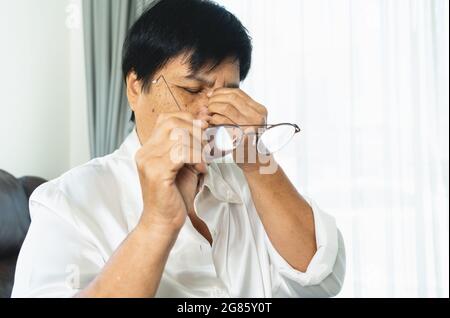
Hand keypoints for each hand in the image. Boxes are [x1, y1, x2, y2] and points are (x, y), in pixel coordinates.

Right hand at [135, 111, 208, 233]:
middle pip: (173, 123)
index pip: (167, 118)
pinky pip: (180, 153)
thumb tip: (205, 119)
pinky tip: (201, 169)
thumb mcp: (186, 165)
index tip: (204, 132)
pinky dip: (196, 157)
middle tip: (208, 147)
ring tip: (204, 161)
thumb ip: (193, 145)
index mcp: (149, 148)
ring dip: (198, 147)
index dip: (189, 120)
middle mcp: (145, 151)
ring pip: (179, 137)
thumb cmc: (176, 195)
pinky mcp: (156, 172)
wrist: (163, 222)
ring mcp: (149, 161)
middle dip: (196, 132)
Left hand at [207, 88, 267, 167]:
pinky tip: (209, 122)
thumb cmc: (246, 141)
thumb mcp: (245, 120)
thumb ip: (234, 106)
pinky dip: (213, 119)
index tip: (211, 95)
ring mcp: (251, 126)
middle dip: (216, 99)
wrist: (254, 163)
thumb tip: (216, 86)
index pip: (238, 93)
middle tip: (207, 103)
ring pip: (226, 107)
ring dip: (213, 108)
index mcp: (260, 110)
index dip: (222, 92)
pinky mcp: (241, 136)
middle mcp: (258, 117)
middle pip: (232, 98)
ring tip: (207, 112)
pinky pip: (223, 121)